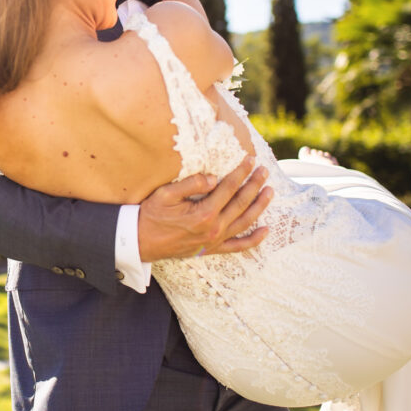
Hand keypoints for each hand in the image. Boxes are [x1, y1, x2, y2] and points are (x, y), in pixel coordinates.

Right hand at [136, 156, 271, 261]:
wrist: (141, 241)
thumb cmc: (152, 215)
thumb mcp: (166, 194)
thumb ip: (192, 184)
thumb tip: (214, 178)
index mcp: (203, 213)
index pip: (228, 188)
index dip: (241, 172)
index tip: (250, 160)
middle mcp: (213, 229)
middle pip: (241, 203)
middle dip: (254, 185)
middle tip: (264, 171)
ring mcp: (214, 241)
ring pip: (244, 222)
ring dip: (259, 206)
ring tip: (269, 192)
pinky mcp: (211, 250)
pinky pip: (238, 246)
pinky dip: (253, 240)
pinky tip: (265, 231)